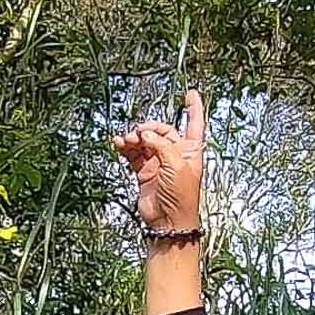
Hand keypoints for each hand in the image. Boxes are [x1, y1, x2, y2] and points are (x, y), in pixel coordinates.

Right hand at [112, 89, 204, 230]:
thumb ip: (162, 145)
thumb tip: (147, 134)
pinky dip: (126, 147)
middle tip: (140, 133)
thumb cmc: (181, 198)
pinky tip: (120, 144)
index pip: (194, 123)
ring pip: (145, 141)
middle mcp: (175, 154)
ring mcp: (159, 162)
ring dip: (135, 138)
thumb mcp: (176, 165)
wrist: (167, 221)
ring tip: (127, 140)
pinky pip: (134, 153)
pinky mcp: (145, 171)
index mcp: (191, 150)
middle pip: (162, 130)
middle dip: (149, 128)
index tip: (190, 94)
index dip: (193, 108)